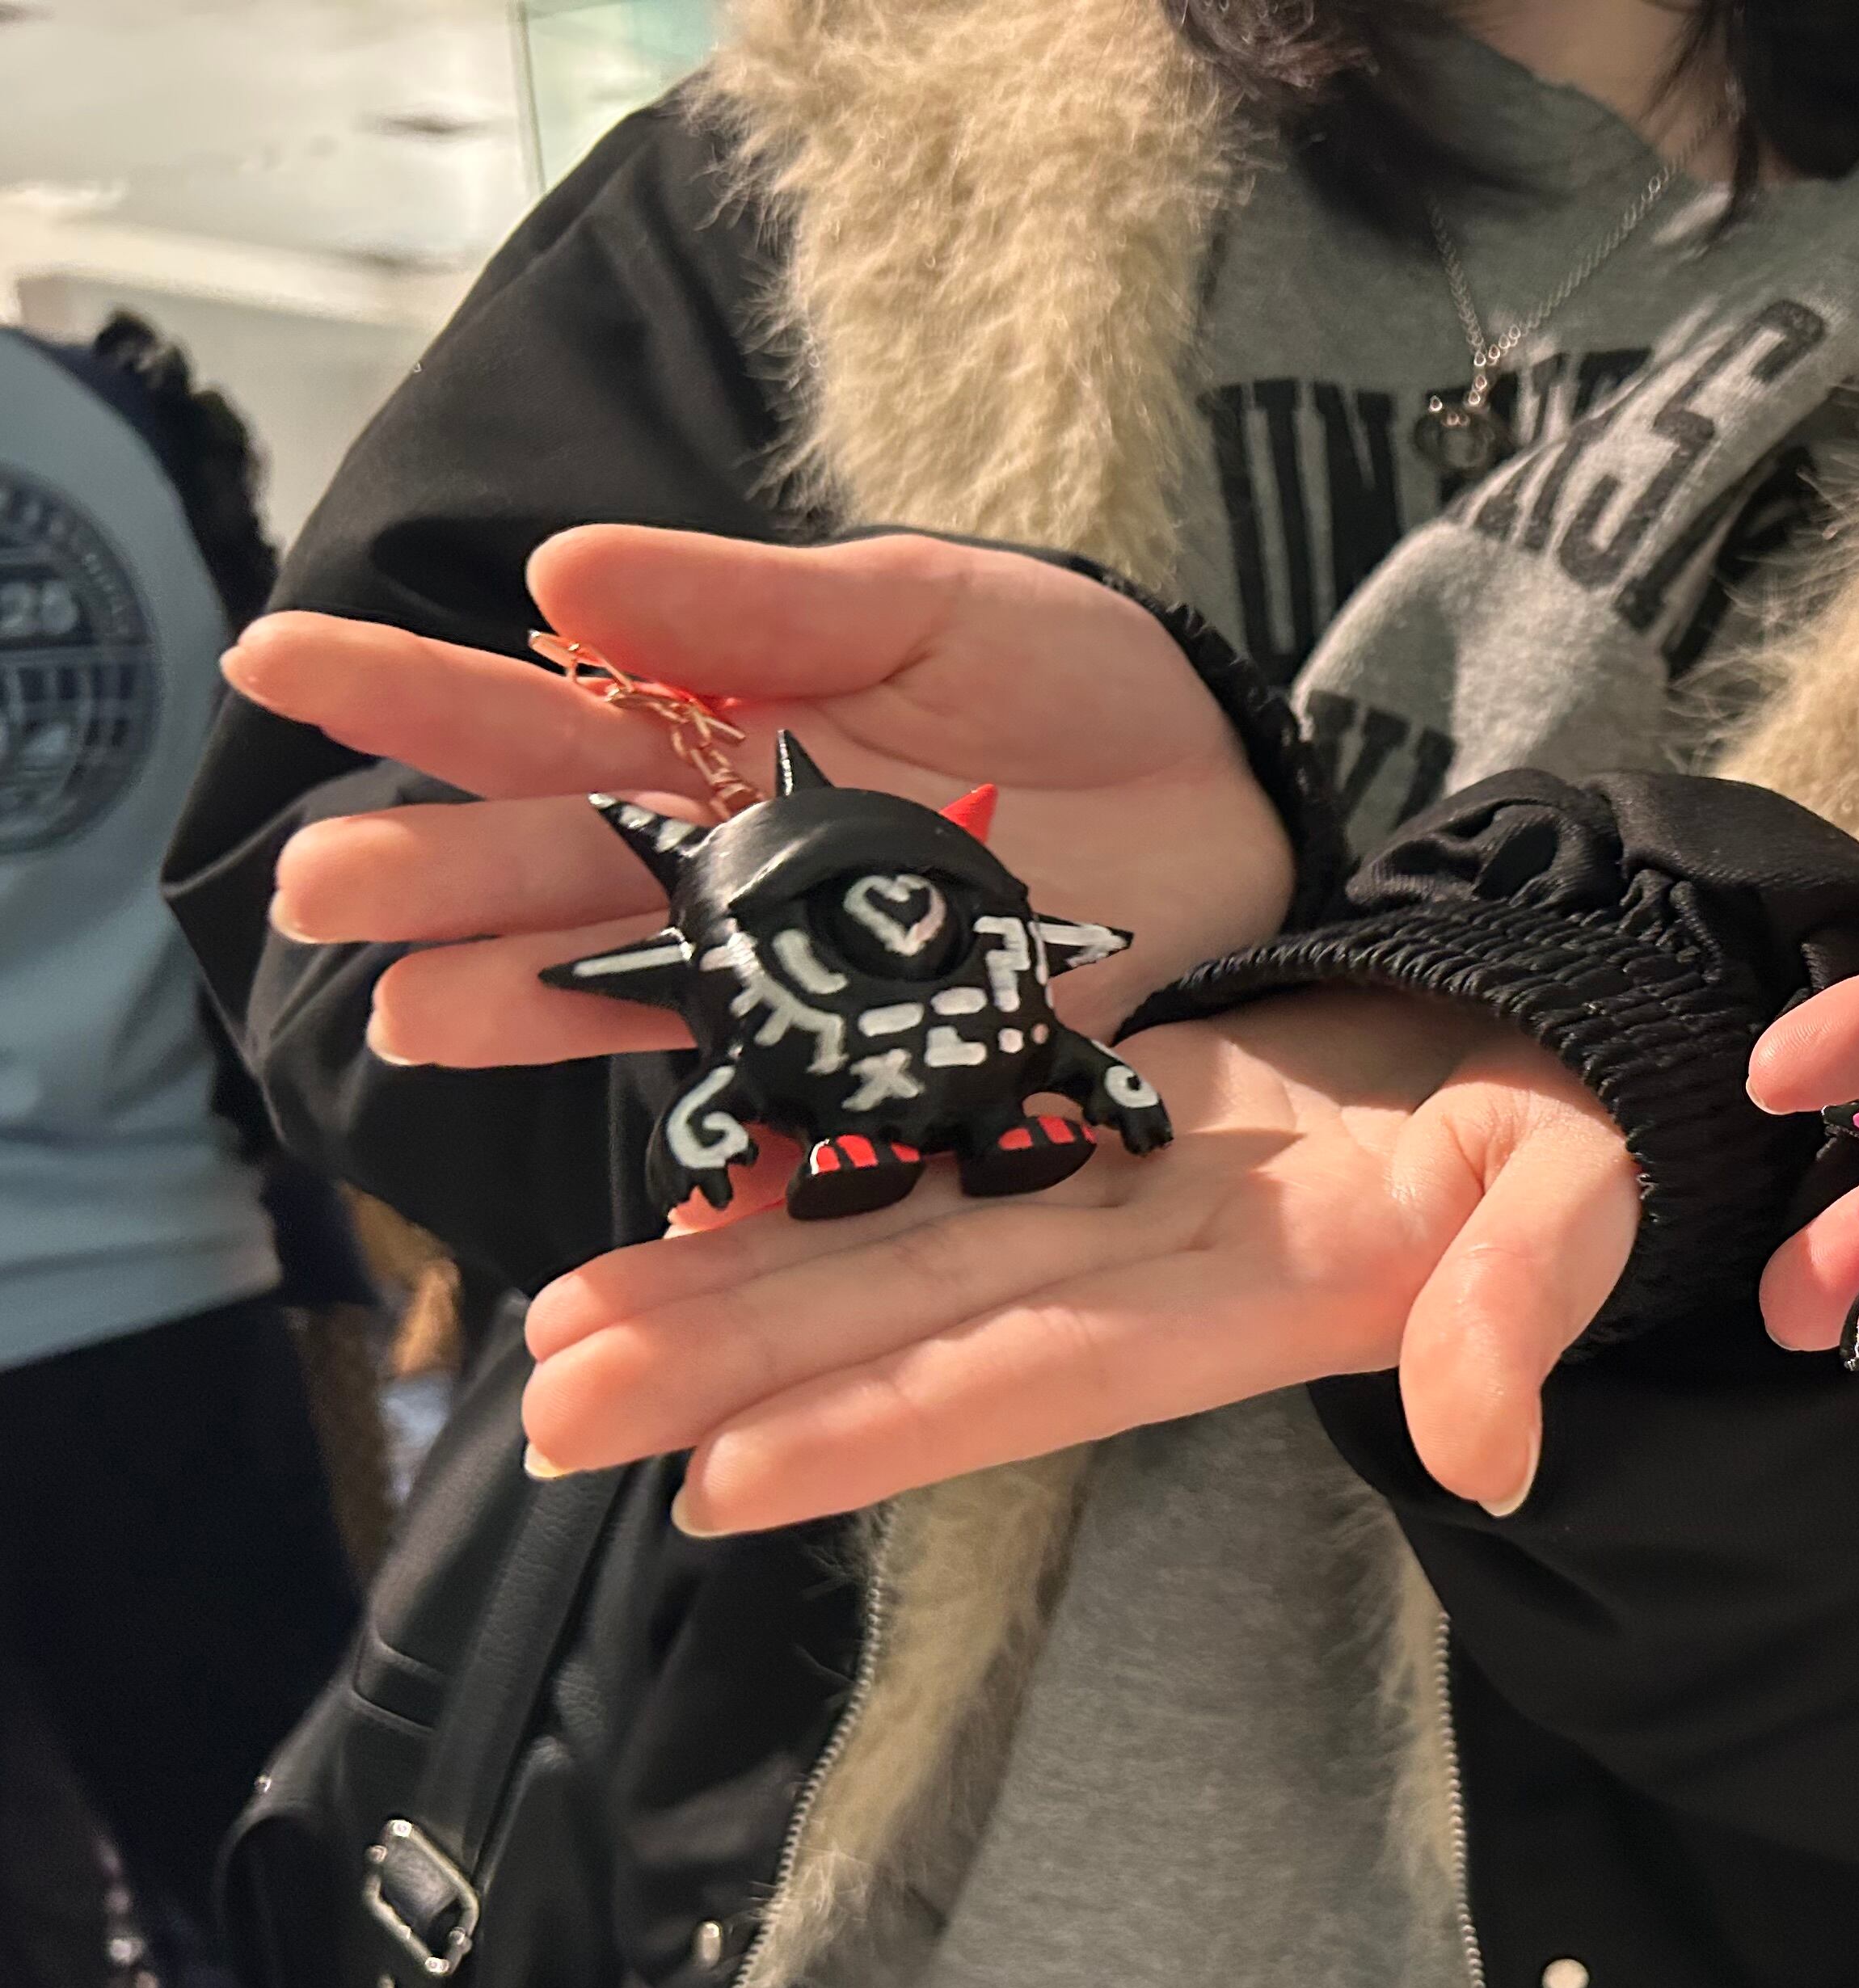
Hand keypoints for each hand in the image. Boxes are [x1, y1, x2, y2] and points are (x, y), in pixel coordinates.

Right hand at [238, 526, 1291, 1070]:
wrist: (1238, 794)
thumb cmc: (1077, 682)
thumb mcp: (926, 607)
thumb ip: (756, 604)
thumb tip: (559, 569)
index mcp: (721, 748)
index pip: (542, 720)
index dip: (412, 695)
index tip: (272, 657)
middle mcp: (736, 881)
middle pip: (565, 880)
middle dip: (442, 880)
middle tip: (319, 890)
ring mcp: (811, 985)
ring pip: (650, 1007)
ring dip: (537, 1014)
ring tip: (424, 1017)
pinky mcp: (909, 1071)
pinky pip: (807, 1130)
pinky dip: (744, 1170)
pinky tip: (668, 1199)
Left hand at [515, 993, 1639, 1529]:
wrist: (1553, 1035)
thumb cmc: (1583, 1121)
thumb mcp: (1579, 1195)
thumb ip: (1523, 1304)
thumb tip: (1491, 1457)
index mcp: (1257, 1292)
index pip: (1046, 1372)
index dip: (888, 1426)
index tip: (719, 1481)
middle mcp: (1153, 1266)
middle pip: (919, 1326)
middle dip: (736, 1368)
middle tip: (545, 1411)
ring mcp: (1115, 1197)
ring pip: (893, 1248)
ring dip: (729, 1294)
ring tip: (557, 1333)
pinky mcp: (1100, 1117)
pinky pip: (932, 1156)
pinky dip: (808, 1185)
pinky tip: (685, 1200)